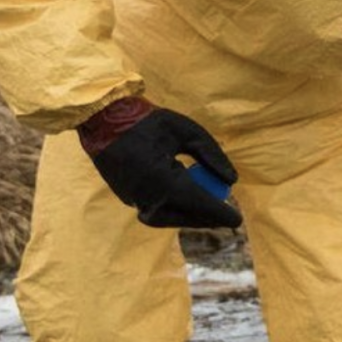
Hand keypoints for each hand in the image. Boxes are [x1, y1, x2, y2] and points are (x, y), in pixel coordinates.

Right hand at [78, 96, 241, 228]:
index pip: (196, 202)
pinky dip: (173, 211)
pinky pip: (154, 212)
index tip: (237, 221)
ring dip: (188, 218)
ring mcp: (132, 198)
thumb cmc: (150, 122)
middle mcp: (144, 194)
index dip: (218, 213)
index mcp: (160, 177)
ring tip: (210, 212)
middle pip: (181, 217)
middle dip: (205, 219)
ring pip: (165, 219)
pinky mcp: (127, 197)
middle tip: (226, 218)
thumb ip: (212, 155)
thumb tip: (232, 180)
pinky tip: (188, 203)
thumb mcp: (188, 131)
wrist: (105, 120)